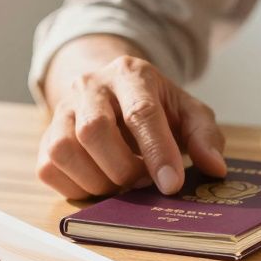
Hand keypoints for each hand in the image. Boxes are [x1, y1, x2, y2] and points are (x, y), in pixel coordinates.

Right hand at [36, 53, 226, 198]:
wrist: (113, 93)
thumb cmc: (155, 107)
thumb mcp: (188, 113)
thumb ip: (205, 136)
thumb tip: (215, 168)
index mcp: (130, 74)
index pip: (141, 113)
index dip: (157, 152)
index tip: (172, 185)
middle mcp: (90, 86)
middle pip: (94, 130)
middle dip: (124, 168)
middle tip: (144, 182)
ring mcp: (62, 110)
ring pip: (65, 150)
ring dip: (99, 180)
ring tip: (122, 182)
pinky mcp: (45, 137)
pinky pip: (49, 169)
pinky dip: (77, 186)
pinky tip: (101, 182)